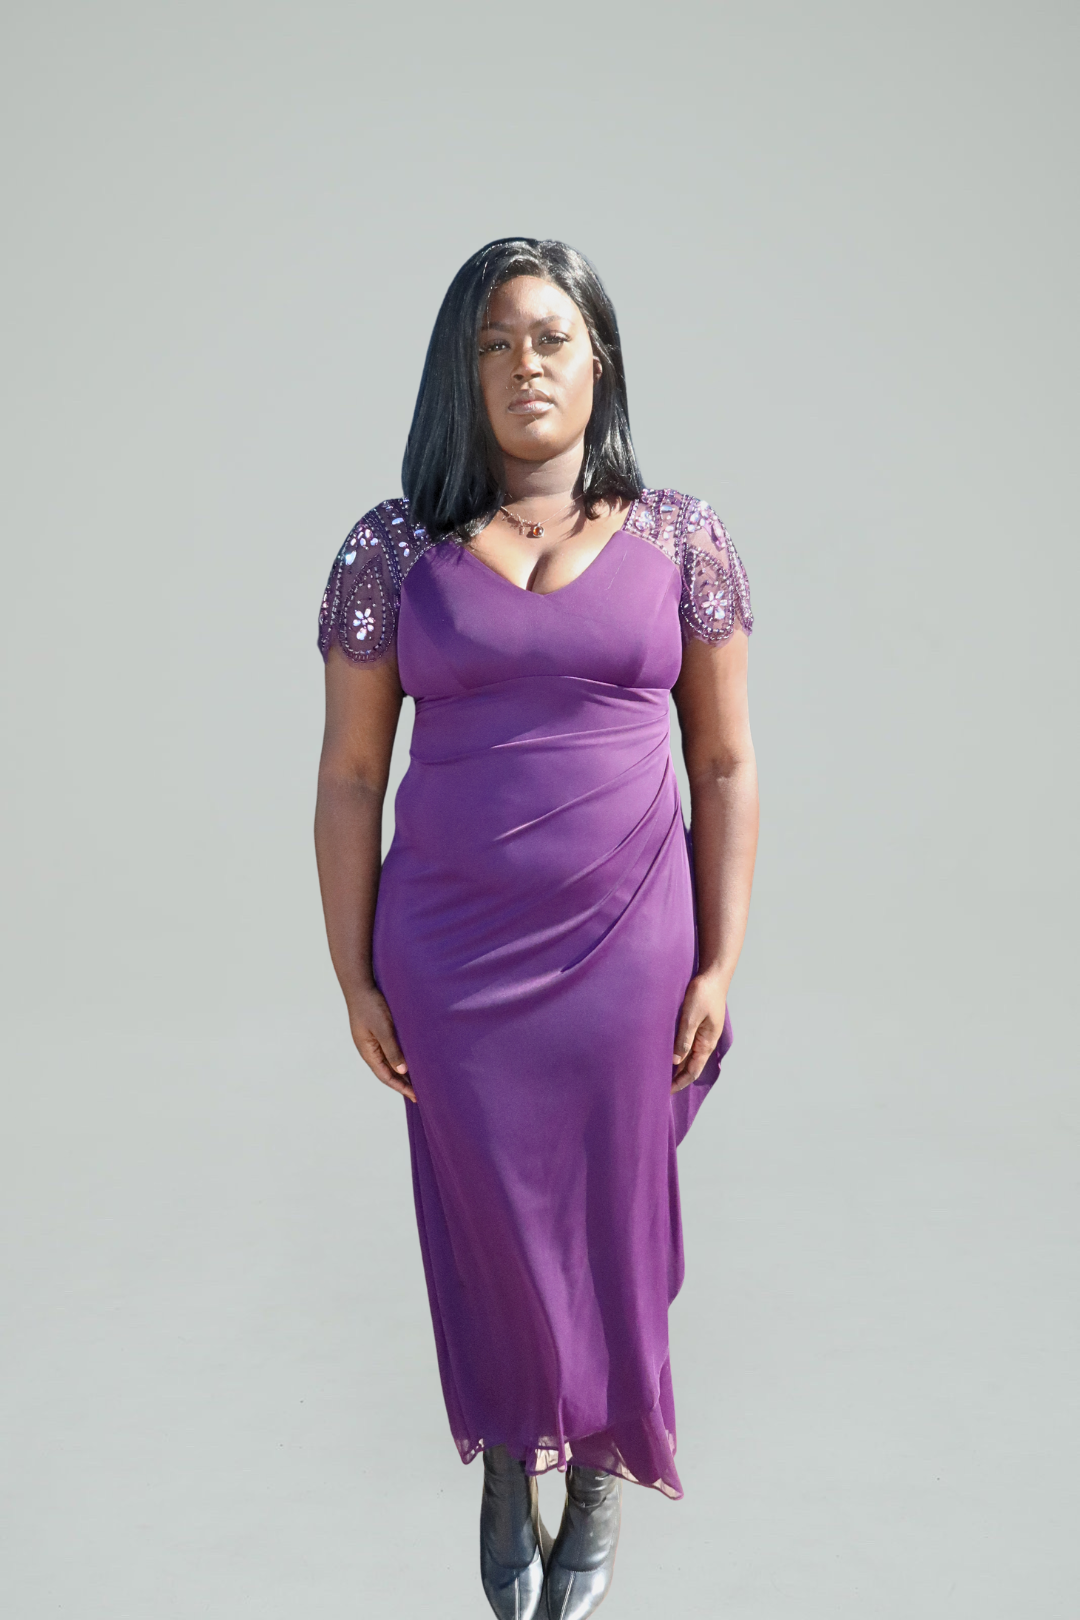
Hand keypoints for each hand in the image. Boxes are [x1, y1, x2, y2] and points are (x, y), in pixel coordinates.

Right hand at [348, 985, 415, 1101]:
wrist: (361, 985)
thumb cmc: (371, 1005)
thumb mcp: (383, 1028)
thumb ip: (392, 1050)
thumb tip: (402, 1071)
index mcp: (368, 1052)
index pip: (385, 1076)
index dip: (400, 1087)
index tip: (415, 1096)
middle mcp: (369, 1050)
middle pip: (387, 1072)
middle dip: (402, 1083)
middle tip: (419, 1093)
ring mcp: (372, 1041)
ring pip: (389, 1062)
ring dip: (402, 1072)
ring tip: (417, 1080)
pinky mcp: (378, 1032)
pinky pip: (390, 1051)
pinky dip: (400, 1059)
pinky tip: (410, 1059)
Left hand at [671, 970, 728, 1093]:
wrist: (713, 974)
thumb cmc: (703, 993)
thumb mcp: (691, 1016)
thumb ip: (684, 1038)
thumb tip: (675, 1060)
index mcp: (706, 1042)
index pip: (692, 1070)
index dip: (680, 1082)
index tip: (666, 1092)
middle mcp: (705, 1041)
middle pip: (690, 1066)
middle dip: (677, 1078)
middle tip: (659, 1086)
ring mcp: (701, 1033)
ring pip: (687, 1056)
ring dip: (676, 1066)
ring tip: (660, 1074)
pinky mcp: (696, 1025)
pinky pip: (686, 1044)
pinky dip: (677, 1053)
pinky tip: (667, 1054)